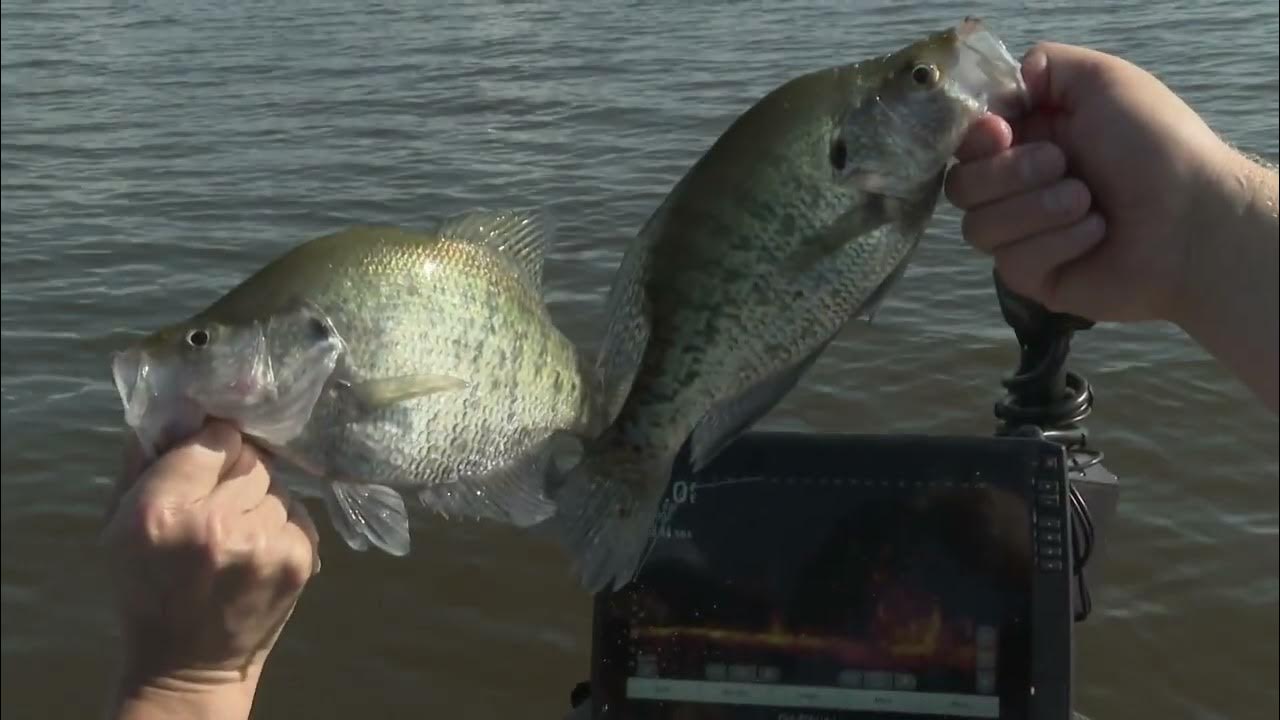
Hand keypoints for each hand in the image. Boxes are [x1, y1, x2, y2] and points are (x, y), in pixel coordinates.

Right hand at [102, 421, 319, 719]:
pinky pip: (298, 511)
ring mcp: (262, 544)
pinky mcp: (298, 559)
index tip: (206, 458)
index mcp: (162, 510)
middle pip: (251, 458)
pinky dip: (280, 524)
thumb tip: (175, 405)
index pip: (214, 437)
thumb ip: (143, 460)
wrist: (187, 664)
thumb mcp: (118, 525)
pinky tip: (255, 553)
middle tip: (217, 504)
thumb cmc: (146, 587)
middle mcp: (215, 524)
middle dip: (236, 472)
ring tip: (234, 536)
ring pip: (277, 485)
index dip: (211, 445)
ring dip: (259, 501)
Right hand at [945, 41, 1243, 323]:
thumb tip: (1008, 85)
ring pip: (978, 228)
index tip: (1002, 131)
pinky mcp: (1034, 278)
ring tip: (1088, 202)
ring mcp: (1023, 236)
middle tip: (1064, 166)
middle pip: (960, 187)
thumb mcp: (1104, 80)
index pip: (964, 144)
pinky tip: (1096, 233)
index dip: (974, 139)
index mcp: (1029, 140)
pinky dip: (1057, 242)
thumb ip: (1045, 65)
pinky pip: (1012, 262)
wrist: (1194, 220)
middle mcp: (1018, 188)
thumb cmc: (1155, 145)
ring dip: (1037, 209)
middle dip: (1010, 173)